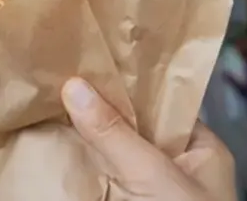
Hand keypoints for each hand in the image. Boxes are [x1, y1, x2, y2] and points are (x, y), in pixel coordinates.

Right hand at [62, 78, 235, 199]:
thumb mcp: (155, 176)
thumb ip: (116, 135)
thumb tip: (76, 87)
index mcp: (201, 150)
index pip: (162, 103)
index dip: (128, 82)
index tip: (90, 59)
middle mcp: (177, 169)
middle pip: (133, 130)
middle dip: (98, 111)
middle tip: (57, 78)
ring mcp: (150, 193)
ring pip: (112, 159)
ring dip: (83, 142)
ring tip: (45, 104)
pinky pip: (100, 185)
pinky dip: (79, 173)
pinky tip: (49, 150)